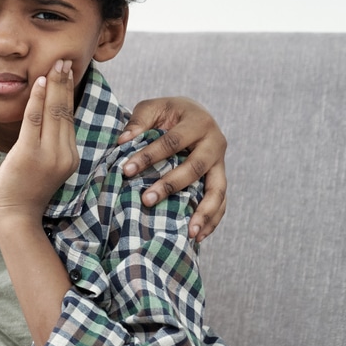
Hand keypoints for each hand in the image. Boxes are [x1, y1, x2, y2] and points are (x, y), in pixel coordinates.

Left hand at [0, 60, 78, 227]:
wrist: (15, 216)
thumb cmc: (26, 192)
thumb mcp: (46, 166)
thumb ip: (51, 145)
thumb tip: (48, 118)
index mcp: (70, 156)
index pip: (70, 118)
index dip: (69, 93)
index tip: (68, 73)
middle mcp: (64, 154)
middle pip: (65, 111)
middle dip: (65, 83)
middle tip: (65, 60)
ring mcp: (48, 154)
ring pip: (53, 112)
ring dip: (54, 85)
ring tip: (55, 65)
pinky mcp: (29, 154)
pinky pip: (34, 120)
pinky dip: (37, 99)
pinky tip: (39, 83)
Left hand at [117, 96, 227, 241]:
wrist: (193, 114)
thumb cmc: (168, 113)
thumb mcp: (153, 108)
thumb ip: (139, 122)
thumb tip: (123, 141)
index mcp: (198, 122)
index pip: (172, 142)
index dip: (149, 156)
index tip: (126, 171)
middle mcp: (215, 142)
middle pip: (196, 167)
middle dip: (171, 185)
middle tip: (147, 200)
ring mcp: (221, 163)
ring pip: (218, 190)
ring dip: (204, 212)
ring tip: (190, 233)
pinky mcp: (220, 178)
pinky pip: (222, 202)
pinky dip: (213, 219)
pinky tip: (198, 236)